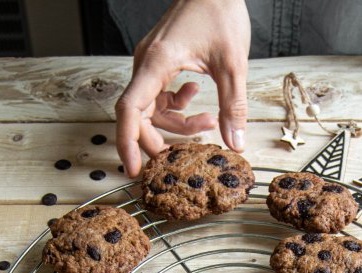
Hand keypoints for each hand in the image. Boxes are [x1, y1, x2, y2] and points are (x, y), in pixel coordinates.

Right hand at [115, 0, 250, 176]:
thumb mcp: (233, 65)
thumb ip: (233, 106)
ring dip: (177, 123)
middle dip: (159, 140)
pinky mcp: (160, 65)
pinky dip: (176, 107)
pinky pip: (159, 97)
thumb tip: (235, 143)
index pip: (129, 110)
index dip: (126, 143)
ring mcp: (151, 65)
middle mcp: (146, 65)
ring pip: (152, 110)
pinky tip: (195, 98)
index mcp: (156, 63)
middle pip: (138, 116)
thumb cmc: (220, 12)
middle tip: (182, 157)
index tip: (132, 169)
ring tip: (209, 122)